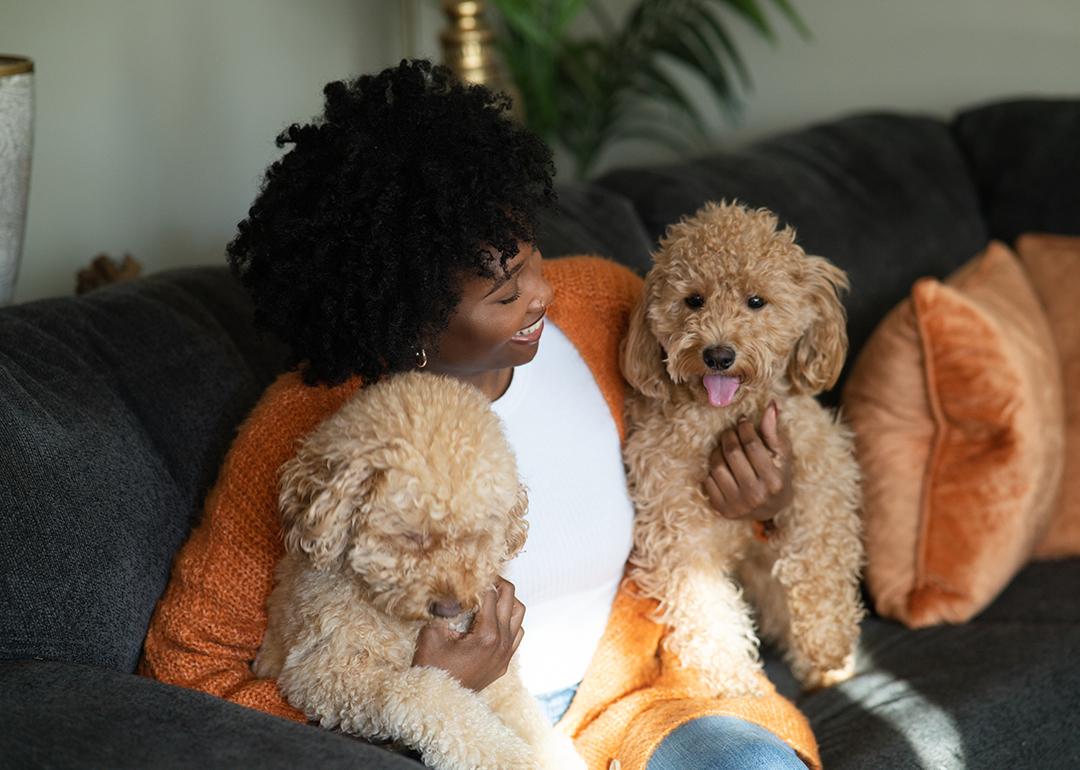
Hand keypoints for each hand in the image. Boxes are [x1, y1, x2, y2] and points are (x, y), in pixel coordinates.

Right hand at [411, 577, 524, 691]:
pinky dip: (509, 621)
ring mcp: (506, 654)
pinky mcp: (504, 663)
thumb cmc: (432, 668)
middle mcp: (503, 643)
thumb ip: (443, 611)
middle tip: (484, 579)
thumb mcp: (431, 634)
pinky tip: (492, 620)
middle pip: (511, 599)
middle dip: (498, 584)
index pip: (491, 595)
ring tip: (489, 598)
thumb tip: (452, 594)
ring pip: (519, 615)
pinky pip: (517, 634)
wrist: (438, 702)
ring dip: (506, 602)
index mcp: (487, 635)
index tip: (470, 575)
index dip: (480, 581)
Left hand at [703, 400, 792, 521]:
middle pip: (732, 454)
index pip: (752, 445)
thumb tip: (770, 405)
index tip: (742, 421)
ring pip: (717, 466)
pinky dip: (711, 469)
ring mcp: (738, 505)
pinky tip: (721, 465)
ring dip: (717, 451)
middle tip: (730, 431)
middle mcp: (755, 495)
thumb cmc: (778, 474)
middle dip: (729, 436)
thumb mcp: (781, 454)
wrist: (772, 509)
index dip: (744, 428)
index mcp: (773, 480)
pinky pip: (707, 481)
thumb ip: (774, 431)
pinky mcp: (722, 510)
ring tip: (724, 447)